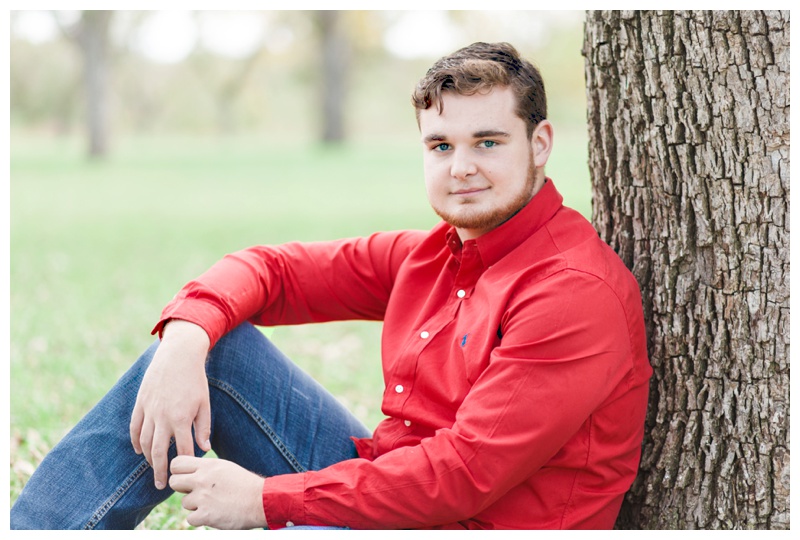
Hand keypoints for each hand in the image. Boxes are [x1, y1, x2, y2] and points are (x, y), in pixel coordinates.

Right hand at [129, 319, 211, 488]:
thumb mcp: (205, 403)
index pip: (182, 450)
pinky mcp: (140, 403)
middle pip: (158, 452)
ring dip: (148, 458)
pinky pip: (134, 427)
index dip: (184, 464)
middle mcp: (162, 417)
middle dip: (160, 471)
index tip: (185, 474)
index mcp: (181, 418)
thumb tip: (204, 449)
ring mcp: (149, 410)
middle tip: (162, 485)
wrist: (178, 355)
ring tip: (154, 468)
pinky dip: (135, 441)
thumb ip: (203, 428)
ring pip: (144, 442)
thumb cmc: (195, 380)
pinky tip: (139, 451)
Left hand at [169, 456, 266, 528]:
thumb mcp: (225, 468)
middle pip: (174, 482)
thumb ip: (206, 469)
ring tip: (213, 503)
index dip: (178, 471)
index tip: (185, 477)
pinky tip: (214, 513)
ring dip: (195, 505)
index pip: (176, 463)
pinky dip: (201, 518)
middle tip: (195, 492)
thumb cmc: (244, 484)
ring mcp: (203, 498)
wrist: (260, 500)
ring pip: (184, 502)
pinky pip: (191, 518)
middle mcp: (202, 480)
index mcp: (208, 465)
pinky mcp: (205, 515)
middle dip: (182, 488)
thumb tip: (188, 473)